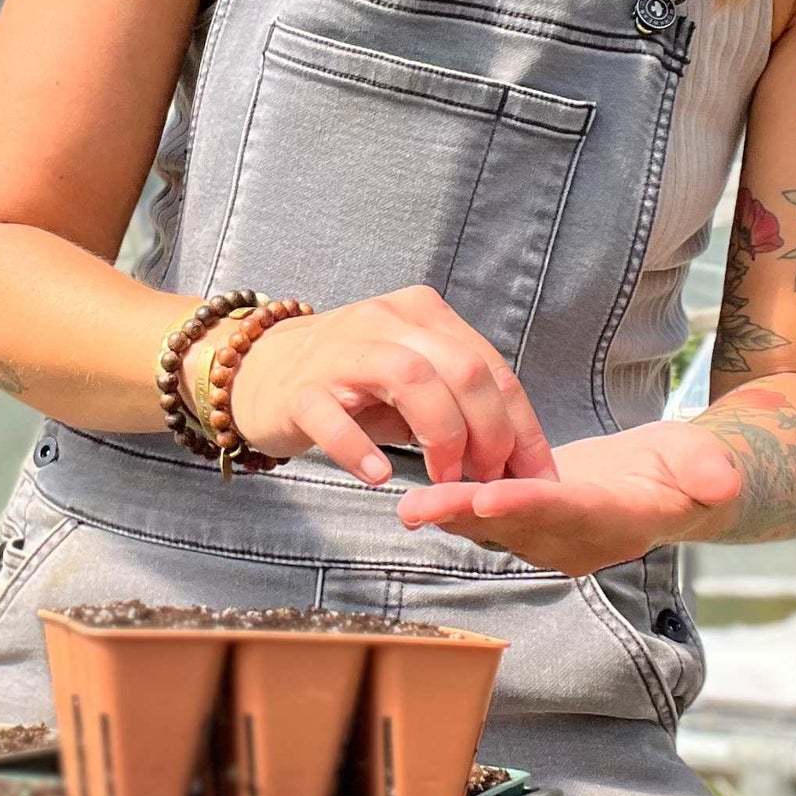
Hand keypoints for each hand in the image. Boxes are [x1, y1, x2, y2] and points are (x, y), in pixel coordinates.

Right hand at [188, 284, 557, 486]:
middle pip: (461, 368)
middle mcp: (385, 320)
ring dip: (441, 437)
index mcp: (422, 313)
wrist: (259, 370)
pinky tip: (380, 475)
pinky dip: (361, 448)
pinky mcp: (299, 390)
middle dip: (489, 433)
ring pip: (410, 379)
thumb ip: (462, 404)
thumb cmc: (351, 382)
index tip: (537, 478)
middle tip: (488, 481)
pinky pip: (334, 417)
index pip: (491, 366)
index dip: (522, 427)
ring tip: (445, 482)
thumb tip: (524, 461)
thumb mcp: (413, 381)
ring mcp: (340, 351)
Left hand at [393, 420, 742, 574]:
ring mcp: (551, 537)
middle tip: (419, 509)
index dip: (528, 507)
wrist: (673, 486)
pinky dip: (451, 506)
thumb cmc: (692, 470)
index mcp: (618, 523)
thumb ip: (710, 473)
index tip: (489, 499)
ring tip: (405, 508)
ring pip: (491, 528)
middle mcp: (577, 541)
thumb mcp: (707, 465)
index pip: (568, 513)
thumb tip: (723, 483)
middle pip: (516, 527)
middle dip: (467, 517)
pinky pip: (485, 517)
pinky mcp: (530, 523)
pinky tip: (414, 492)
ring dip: (448, 517)